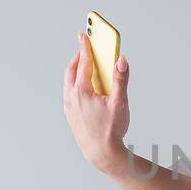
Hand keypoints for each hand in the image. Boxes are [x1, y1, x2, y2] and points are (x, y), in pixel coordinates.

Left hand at [63, 32, 130, 173]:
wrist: (101, 154)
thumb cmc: (110, 130)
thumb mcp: (120, 103)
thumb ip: (120, 79)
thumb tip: (121, 60)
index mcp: (82, 92)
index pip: (83, 63)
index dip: (85, 47)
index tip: (84, 35)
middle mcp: (71, 97)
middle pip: (72, 70)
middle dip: (79, 57)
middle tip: (87, 48)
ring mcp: (69, 107)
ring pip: (69, 82)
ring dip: (77, 71)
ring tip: (88, 65)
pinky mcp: (70, 115)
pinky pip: (70, 93)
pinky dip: (76, 84)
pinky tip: (86, 87)